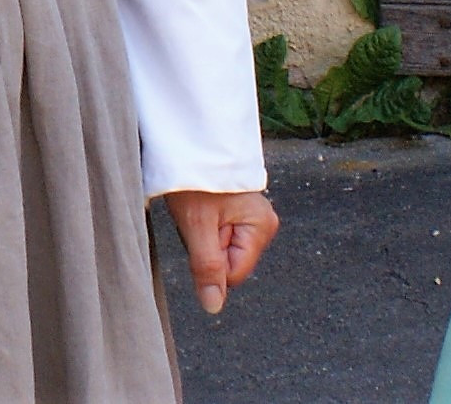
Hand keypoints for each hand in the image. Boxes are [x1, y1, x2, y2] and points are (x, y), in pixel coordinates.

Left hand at [163, 188, 277, 314]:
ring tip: (197, 210)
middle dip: (207, 247)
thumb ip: (208, 268)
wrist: (188, 143)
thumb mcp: (197, 226)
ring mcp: (251, 219)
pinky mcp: (238, 213)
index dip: (211, 260)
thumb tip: (214, 307)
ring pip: (221, 250)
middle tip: (198, 217)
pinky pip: (218, 235)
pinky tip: (200, 209)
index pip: (233, 274)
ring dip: (202, 236)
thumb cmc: (195, 181)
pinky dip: (203, 226)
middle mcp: (262, 224)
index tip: (201, 230)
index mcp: (262, 227)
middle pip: (228, 262)